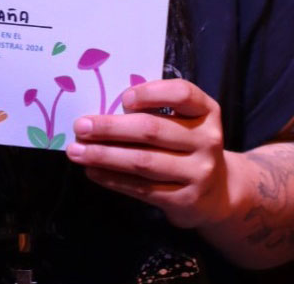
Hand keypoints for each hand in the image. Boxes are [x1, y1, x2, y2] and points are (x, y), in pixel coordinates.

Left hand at [66, 78, 236, 229]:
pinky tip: (93, 171)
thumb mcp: (182, 121)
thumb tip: (101, 110)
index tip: (123, 99)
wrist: (217, 193)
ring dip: (104, 155)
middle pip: (152, 130)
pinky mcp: (186, 200)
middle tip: (80, 126)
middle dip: (110, 128)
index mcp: (206, 111)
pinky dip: (113, 179)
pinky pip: (143, 188)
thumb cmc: (185, 144)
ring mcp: (200, 172)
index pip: (182, 94)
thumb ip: (154, 110)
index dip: (151, 93)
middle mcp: (207, 140)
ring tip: (77, 152)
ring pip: (143, 161)